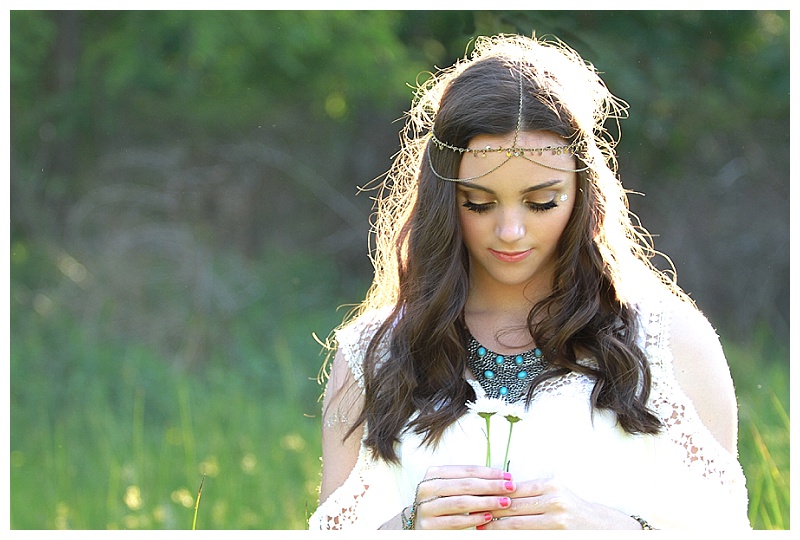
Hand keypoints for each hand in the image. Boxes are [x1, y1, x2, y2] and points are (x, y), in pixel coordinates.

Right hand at [410, 465, 517, 529]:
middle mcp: (427, 488)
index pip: (466, 470)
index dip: (488, 472)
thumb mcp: (451, 488)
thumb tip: (501, 477)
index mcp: (434, 474)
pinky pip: (455, 521)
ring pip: (461, 502)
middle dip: (491, 486)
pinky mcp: (428, 525)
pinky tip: (488, 517)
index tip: (507, 476)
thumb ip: (469, 482)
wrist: (420, 526)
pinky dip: (474, 519)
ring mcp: (425, 507)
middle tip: (510, 487)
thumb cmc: (442, 504)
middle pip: (465, 485)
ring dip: (486, 502)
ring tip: (504, 502)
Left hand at [478, 477, 641, 529]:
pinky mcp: (557, 535)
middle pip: (513, 508)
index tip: (475, 498)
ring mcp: (557, 521)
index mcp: (551, 486)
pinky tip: (499, 537)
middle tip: (470, 515)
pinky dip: (512, 537)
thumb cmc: (571, 508)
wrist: (599, 527)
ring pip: (518, 526)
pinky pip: (528, 537)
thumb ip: (530, 493)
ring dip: (496, 528)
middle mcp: (555, 502)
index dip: (493, 495)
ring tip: (479, 529)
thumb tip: (497, 492)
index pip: (514, 490)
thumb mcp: (553, 493)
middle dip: (490, 512)